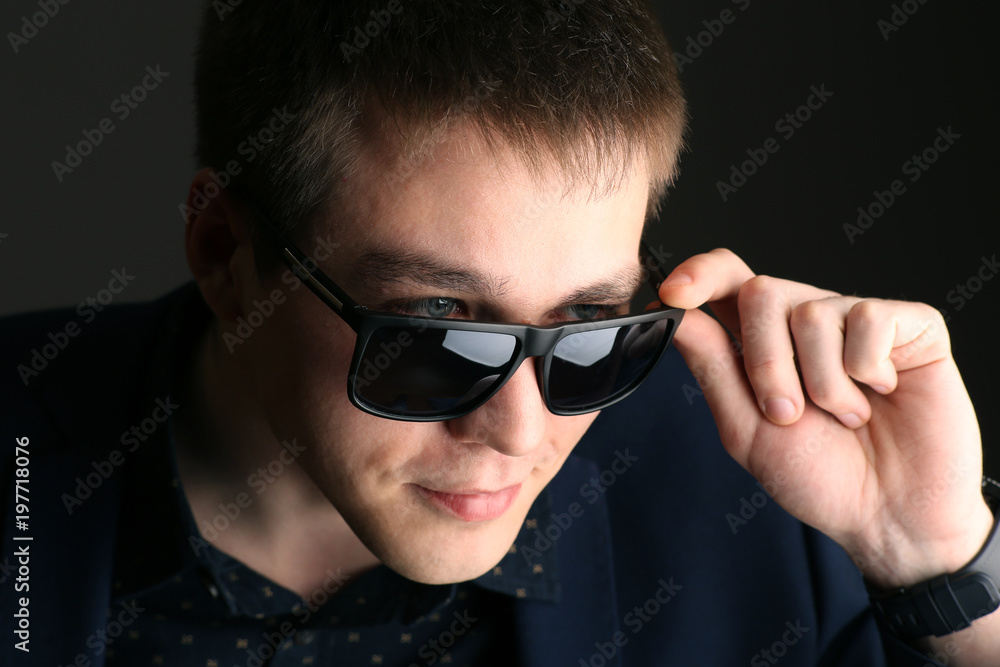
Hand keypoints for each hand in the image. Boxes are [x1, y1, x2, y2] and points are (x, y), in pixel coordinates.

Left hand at [658, 249, 992, 589]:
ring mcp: (859, 321)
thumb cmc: (821, 478)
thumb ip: (712, 367)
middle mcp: (808, 322)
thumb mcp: (747, 429)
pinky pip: (869, 318)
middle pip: (761, 291)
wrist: (892, 519)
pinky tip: (883, 394)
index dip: (700, 274)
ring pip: (812, 312)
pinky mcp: (912, 327)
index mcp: (765, 342)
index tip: (673, 294)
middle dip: (765, 362)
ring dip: (821, 383)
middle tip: (789, 413)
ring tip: (846, 417)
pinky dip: (868, 369)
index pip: (728, 280)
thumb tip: (674, 314)